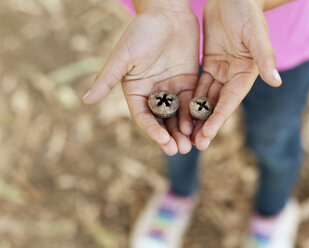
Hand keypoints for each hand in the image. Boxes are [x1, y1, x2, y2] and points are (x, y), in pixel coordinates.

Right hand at [83, 2, 198, 155]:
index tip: (164, 143)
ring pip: (178, 116)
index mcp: (136, 91)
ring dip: (184, 131)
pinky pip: (192, 103)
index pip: (144, 117)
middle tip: (180, 150)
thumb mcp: (123, 56)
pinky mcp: (187, 83)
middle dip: (170, 136)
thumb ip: (107, 79)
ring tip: (191, 145)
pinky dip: (195, 116)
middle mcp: (153, 94)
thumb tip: (85, 101)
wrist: (167, 13)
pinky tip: (201, 126)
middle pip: (162, 121)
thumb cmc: (141, 31)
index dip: (153, 131)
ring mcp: (171, 89)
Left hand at [192, 0, 281, 149]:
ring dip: (196, 116)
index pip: (229, 101)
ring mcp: (221, 70)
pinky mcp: (210, 63)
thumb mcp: (255, 34)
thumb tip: (276, 82)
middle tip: (193, 144)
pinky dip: (190, 98)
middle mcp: (234, 76)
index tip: (206, 137)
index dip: (218, 120)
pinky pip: (199, 84)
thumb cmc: (247, 11)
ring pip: (206, 97)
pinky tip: (180, 111)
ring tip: (184, 134)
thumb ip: (265, 58)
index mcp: (246, 73)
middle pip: (217, 105)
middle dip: (206, 124)